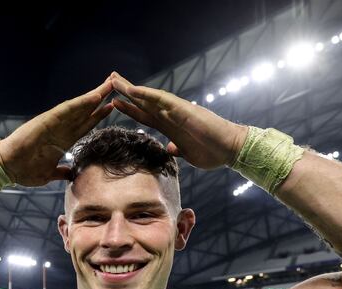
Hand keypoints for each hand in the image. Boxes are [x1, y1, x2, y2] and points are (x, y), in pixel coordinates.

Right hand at [0, 78, 113, 186]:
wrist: (6, 168)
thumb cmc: (24, 170)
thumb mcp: (49, 174)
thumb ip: (61, 172)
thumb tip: (70, 174)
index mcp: (63, 141)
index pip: (86, 125)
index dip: (99, 115)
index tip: (113, 106)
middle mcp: (61, 129)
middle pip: (86, 112)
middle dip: (101, 99)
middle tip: (116, 84)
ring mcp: (55, 123)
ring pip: (80, 107)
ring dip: (95, 96)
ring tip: (110, 84)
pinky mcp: (47, 121)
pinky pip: (67, 110)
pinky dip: (81, 103)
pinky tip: (94, 97)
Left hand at [109, 72, 248, 169]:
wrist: (232, 149)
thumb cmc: (214, 152)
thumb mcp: (189, 154)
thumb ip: (178, 150)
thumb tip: (170, 149)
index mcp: (171, 127)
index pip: (146, 115)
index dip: (130, 109)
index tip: (115, 103)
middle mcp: (172, 116)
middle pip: (144, 102)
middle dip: (126, 93)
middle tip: (109, 81)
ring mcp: (177, 111)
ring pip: (149, 97)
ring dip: (131, 89)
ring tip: (114, 80)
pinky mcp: (184, 110)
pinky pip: (162, 100)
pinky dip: (146, 94)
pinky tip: (133, 90)